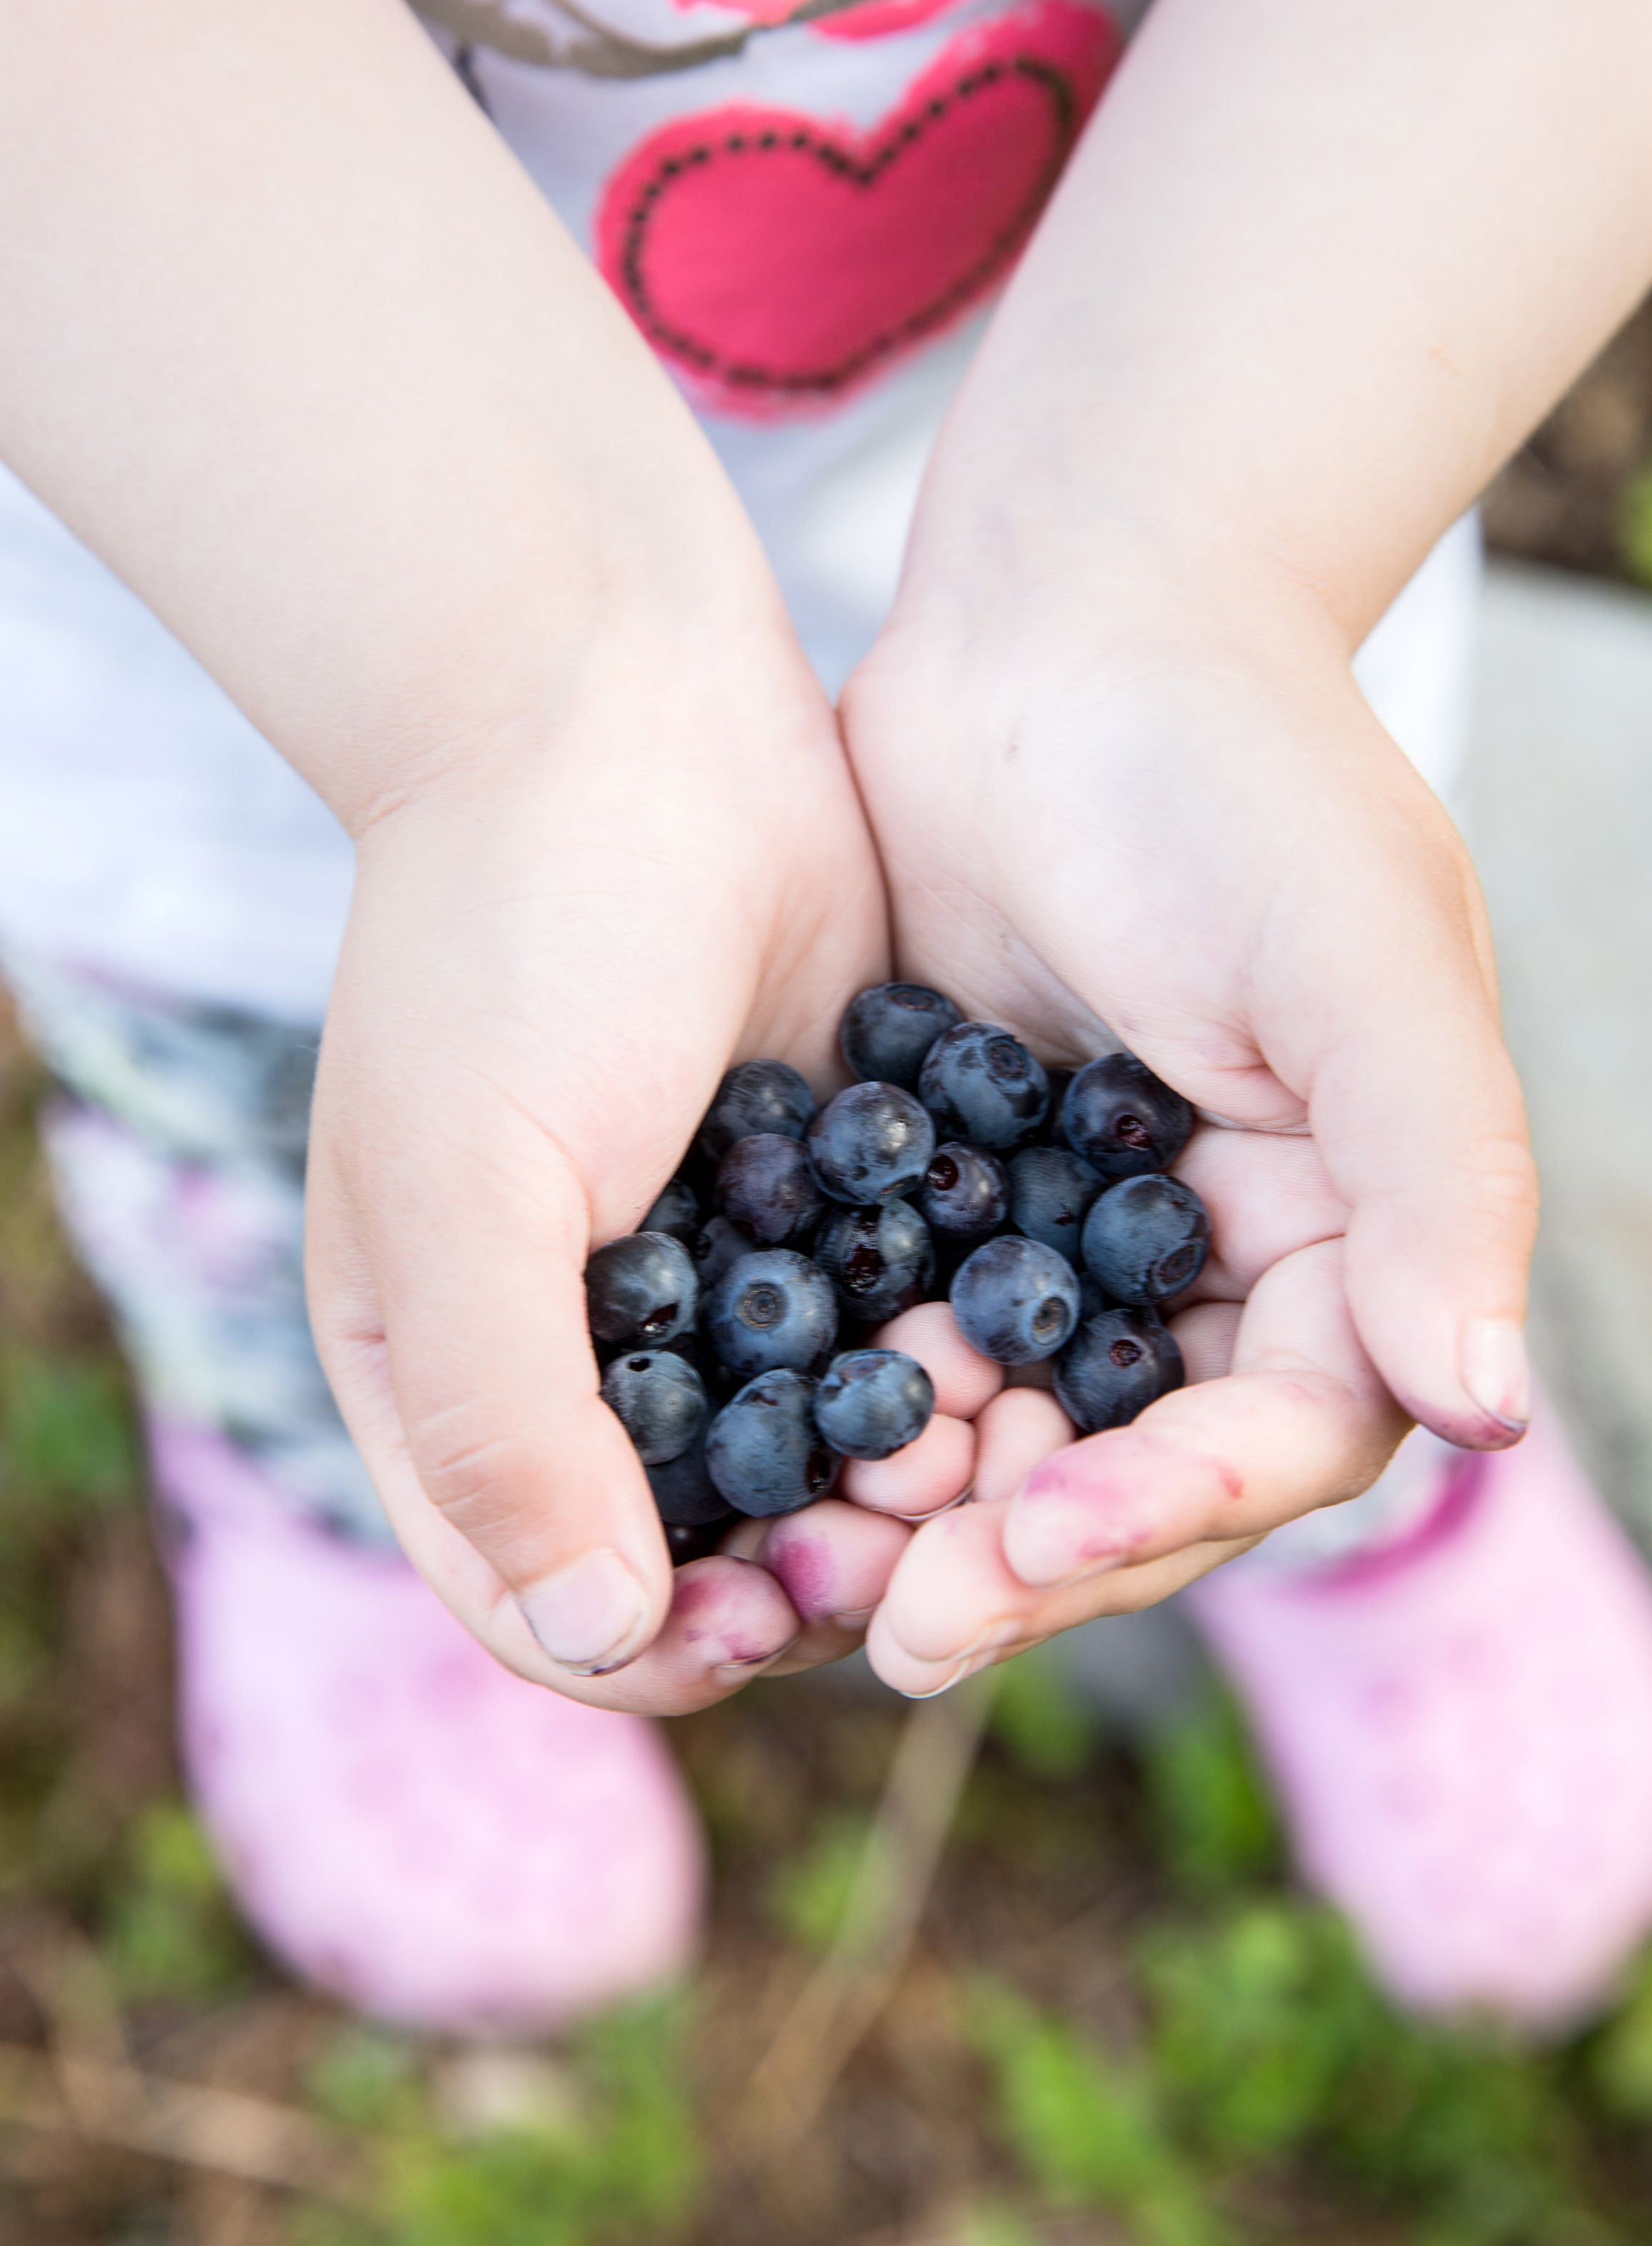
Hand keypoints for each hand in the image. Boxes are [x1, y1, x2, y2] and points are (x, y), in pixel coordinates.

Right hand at [306, 620, 892, 1713]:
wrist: (622, 698)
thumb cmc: (506, 938)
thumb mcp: (464, 1187)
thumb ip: (507, 1418)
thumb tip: (601, 1634)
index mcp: (442, 1362)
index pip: (533, 1589)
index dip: (656, 1643)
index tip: (780, 1623)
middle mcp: (573, 1336)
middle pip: (694, 1545)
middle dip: (807, 1570)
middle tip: (920, 1546)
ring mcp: (706, 1261)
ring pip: (812, 1450)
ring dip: (896, 1483)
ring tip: (984, 1458)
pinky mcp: (823, 1182)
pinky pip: (884, 1321)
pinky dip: (944, 1363)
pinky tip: (1017, 1363)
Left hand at [838, 554, 1536, 1694]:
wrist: (1060, 622)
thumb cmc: (1233, 771)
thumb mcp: (1358, 965)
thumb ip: (1437, 1181)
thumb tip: (1489, 1409)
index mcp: (1346, 1232)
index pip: (1283, 1433)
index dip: (1171, 1505)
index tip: (1036, 1541)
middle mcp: (1216, 1259)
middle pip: (1131, 1468)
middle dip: (1023, 1556)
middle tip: (896, 1623)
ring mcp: (1070, 1232)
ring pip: (1005, 1428)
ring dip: (918, 1513)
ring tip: (808, 1571)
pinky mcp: (944, 1190)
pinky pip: (897, 1328)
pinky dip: (840, 1398)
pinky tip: (755, 1451)